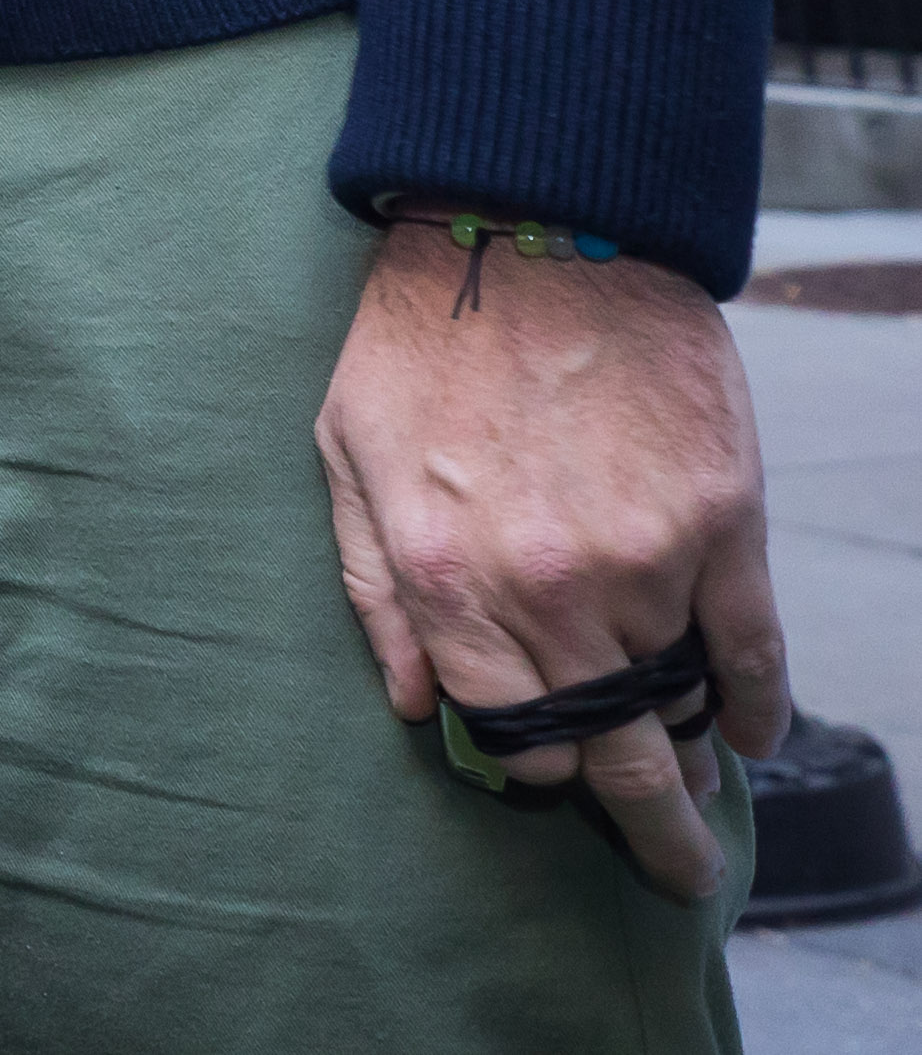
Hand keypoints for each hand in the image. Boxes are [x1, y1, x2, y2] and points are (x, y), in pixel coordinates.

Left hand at [317, 218, 783, 899]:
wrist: (530, 234)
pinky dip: (757, 701)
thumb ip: (371, 590)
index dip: (534, 769)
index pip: (507, 732)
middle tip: (669, 869)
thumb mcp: (344, 459)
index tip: (552, 783)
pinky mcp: (724, 522)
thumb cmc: (415, 346)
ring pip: (679, 702)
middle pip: (610, 751)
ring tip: (692, 780)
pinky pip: (753, 649)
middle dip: (645, 827)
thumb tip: (411, 706)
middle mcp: (550, 587)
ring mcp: (646, 560)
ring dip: (686, 750)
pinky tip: (750, 730)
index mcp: (449, 578)